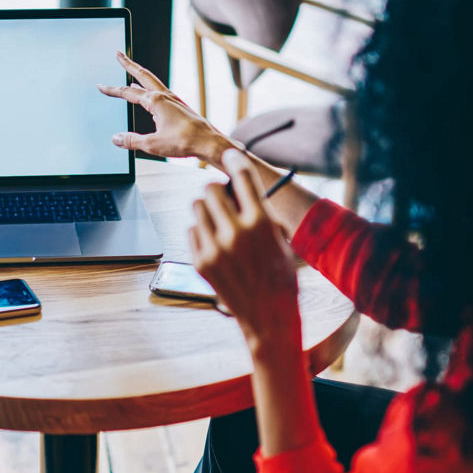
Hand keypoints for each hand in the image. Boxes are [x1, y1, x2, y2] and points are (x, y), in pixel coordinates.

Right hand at [98, 53, 233, 164]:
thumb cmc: (185, 141)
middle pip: (143, 75)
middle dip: (129, 65)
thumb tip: (116, 138)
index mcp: (156, 102)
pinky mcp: (180, 107)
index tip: (101, 86)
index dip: (113, 90)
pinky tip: (150, 95)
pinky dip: (151, 88)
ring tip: (132, 71)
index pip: (128, 93)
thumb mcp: (152, 144)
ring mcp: (174, 100)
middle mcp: (165, 97)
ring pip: (153, 82)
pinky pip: (161, 92)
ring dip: (140, 75)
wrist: (209, 142)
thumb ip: (132, 141)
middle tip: (119, 54)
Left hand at [189, 149, 300, 351]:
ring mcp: (214, 249)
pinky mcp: (201, 262)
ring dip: (208, 209)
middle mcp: (235, 233)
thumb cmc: (279, 275)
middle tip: (225, 198)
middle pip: (210, 188)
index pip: (242, 177)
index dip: (235, 161)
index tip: (231, 156)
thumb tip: (238, 183)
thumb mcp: (280, 238)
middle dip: (217, 189)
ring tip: (221, 222)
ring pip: (197, 207)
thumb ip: (260, 210)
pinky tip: (217, 243)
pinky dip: (202, 231)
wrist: (269, 316)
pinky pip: (192, 229)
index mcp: (261, 224)